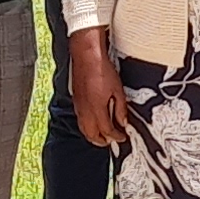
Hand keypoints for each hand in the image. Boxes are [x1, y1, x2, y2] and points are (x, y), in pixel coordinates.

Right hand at [67, 33, 128, 152]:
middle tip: (112, 141)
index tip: (123, 137)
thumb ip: (121, 108)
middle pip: (92, 135)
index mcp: (97, 109)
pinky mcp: (75, 101)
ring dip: (93, 136)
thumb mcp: (118, 90)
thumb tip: (123, 122)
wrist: (86, 57)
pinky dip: (87, 127)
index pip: (107, 131)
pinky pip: (80, 121)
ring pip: (84, 130)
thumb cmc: (101, 70)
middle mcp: (86, 111)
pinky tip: (92, 124)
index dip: (116, 137)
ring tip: (102, 137)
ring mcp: (79, 107)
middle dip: (103, 141)